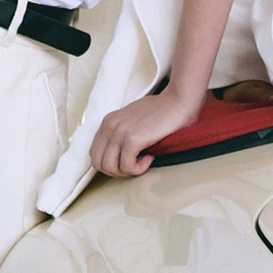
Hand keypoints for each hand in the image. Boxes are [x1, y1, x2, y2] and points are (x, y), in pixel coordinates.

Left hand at [90, 79, 210, 179]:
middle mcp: (110, 126)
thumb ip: (122, 132)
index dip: (110, 164)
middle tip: (134, 166)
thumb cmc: (161, 110)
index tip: (127, 161)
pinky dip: (139, 169)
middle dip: (116, 171)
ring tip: (143, 162)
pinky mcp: (132, 139)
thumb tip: (119, 154)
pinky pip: (127, 166)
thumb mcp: (132, 119)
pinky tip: (150, 158)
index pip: (94, 153)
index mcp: (108, 121)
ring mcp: (120, 132)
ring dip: (127, 171)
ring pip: (110, 167)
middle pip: (98, 163)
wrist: (177, 101)